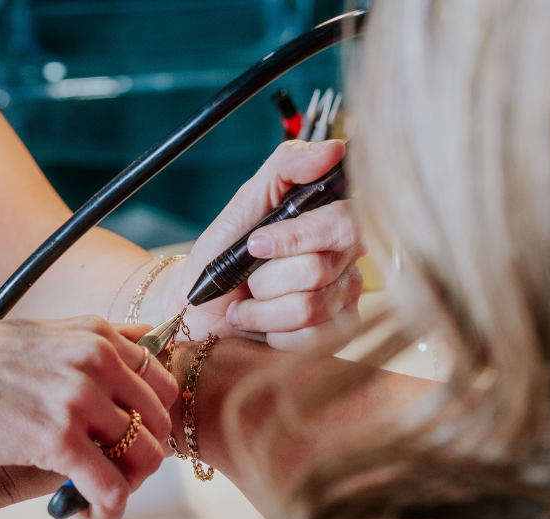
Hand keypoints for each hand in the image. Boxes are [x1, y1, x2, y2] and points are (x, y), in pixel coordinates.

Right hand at [0, 317, 176, 518]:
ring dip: (131, 484)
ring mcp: (80, 398)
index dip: (155, 417)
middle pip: (160, 420)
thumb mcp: (41, 334)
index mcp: (97, 334)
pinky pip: (111, 486)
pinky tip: (95, 515)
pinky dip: (109, 508)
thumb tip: (142, 344)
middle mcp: (98, 359)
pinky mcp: (59, 438)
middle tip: (122, 473)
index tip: (136, 438)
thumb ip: (88, 344)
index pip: (161, 382)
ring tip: (106, 496)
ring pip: (145, 455)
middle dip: (147, 454)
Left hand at [169, 140, 364, 352]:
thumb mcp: (248, 200)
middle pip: (318, 269)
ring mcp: (347, 297)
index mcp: (332, 220)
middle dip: (266, 277)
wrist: (200, 305)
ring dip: (262, 309)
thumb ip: (288, 166)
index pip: (344, 223)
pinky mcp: (338, 334)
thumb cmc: (224, 252)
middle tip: (248, 275)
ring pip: (310, 307)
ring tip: (248, 302)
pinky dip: (274, 333)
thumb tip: (334, 148)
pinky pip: (312, 338)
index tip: (255, 243)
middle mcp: (349, 257)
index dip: (296, 237)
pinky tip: (264, 325)